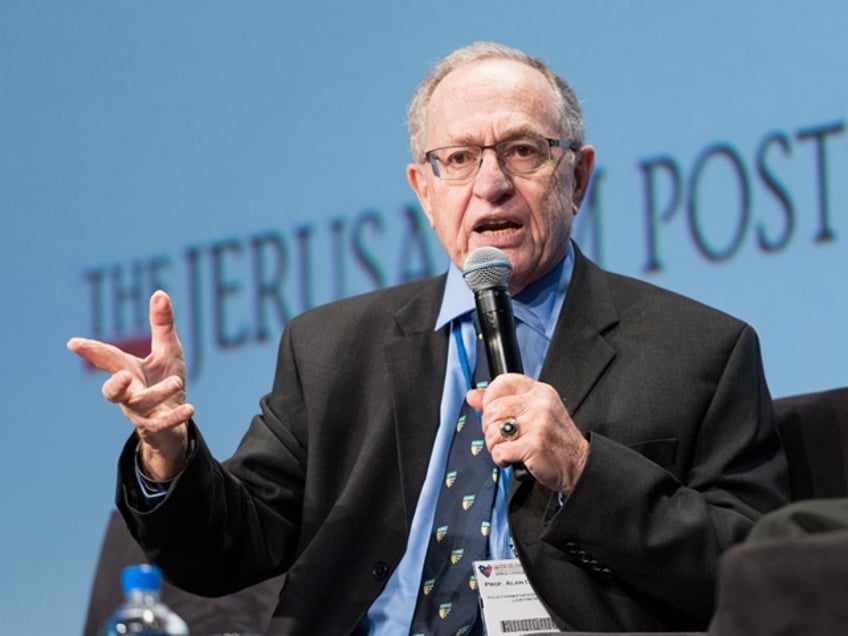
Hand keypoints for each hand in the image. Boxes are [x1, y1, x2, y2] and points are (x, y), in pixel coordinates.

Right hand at [67, 290, 194, 480]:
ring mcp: (142, 413)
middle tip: (123, 375)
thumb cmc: (166, 382)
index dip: (91, 351)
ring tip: (177, 381)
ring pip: (140, 406)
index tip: (73, 343)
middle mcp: (129, 393)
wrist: (176, 422)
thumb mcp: (167, 351)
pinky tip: (190, 408)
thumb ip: (161, 325)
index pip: (107, 359)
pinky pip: (163, 424)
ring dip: (157, 393)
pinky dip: (175, 416)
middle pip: (112, 392)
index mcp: (128, 371)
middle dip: (113, 384)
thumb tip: (159, 292)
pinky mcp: (158, 427)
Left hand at [467, 374, 587, 493]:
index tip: (492, 412)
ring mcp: (538, 424)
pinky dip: (501, 459)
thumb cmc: (556, 441)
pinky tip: (513, 459)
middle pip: (492, 410)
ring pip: (492, 431)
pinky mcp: (534, 445)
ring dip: (495, 446)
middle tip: (503, 438)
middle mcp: (539, 404)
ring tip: (510, 449)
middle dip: (490, 429)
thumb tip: (472, 396)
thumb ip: (502, 402)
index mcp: (540, 392)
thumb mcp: (534, 413)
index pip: (502, 382)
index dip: (489, 398)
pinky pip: (500, 451)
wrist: (579, 465)